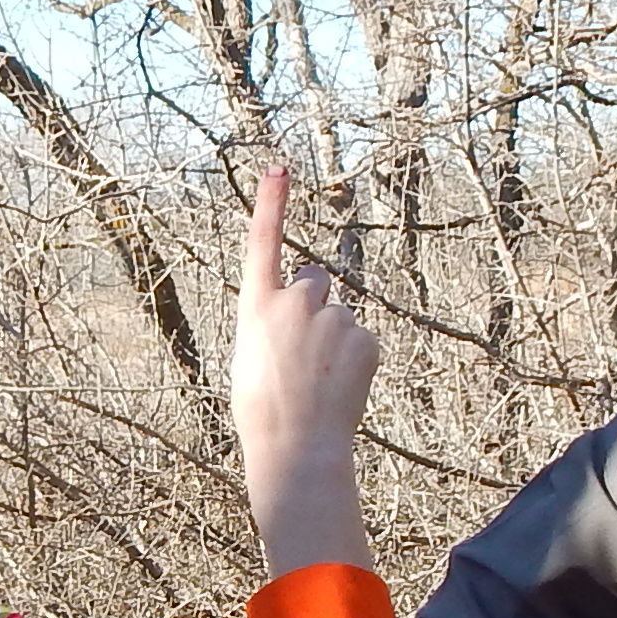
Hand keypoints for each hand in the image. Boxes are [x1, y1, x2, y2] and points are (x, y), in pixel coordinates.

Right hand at [230, 162, 376, 577]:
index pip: (264, 243)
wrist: (296, 449)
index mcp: (257, 307)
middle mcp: (295, 302)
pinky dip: (354, 360)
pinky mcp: (364, 338)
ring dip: (332, 340)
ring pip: (338, 316)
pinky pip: (361, 339)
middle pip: (314, 280)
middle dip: (314, 304)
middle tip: (303, 351)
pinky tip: (339, 388)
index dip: (272, 204)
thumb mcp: (251, 358)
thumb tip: (299, 321)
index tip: (279, 168)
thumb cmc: (263, 412)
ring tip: (318, 382)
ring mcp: (333, 318)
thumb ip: (273, 325)